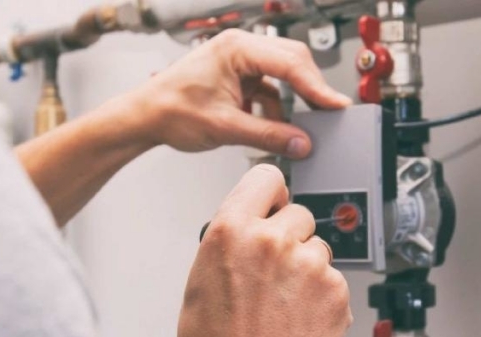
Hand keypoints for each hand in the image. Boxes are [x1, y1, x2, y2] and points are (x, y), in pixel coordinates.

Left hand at [136, 29, 350, 158]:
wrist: (144, 117)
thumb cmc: (171, 111)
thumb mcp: (225, 128)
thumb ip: (268, 135)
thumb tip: (302, 144)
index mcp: (236, 48)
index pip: (289, 62)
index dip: (317, 86)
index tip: (336, 106)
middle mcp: (240, 48)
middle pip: (292, 61)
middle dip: (311, 89)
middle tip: (330, 114)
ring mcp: (240, 61)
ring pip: (283, 74)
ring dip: (295, 99)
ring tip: (306, 125)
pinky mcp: (238, 77)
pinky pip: (270, 87)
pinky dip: (278, 107)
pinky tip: (281, 126)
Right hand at [177, 165, 352, 336]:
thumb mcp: (200, 282)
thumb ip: (230, 244)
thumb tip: (248, 228)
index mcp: (231, 231)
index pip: (267, 178)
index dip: (271, 194)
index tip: (273, 205)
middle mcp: (273, 240)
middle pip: (298, 213)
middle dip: (290, 237)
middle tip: (274, 275)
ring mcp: (309, 265)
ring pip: (319, 249)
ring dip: (307, 269)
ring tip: (283, 306)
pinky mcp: (337, 290)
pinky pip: (334, 280)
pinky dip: (323, 298)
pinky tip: (299, 321)